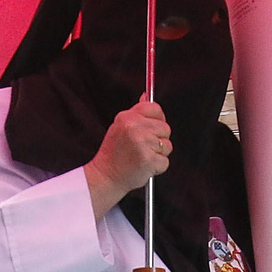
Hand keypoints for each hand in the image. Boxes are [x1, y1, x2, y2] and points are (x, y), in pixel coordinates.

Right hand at [83, 100, 170, 218]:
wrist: (105, 176)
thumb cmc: (114, 153)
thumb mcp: (120, 126)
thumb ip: (136, 112)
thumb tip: (146, 95)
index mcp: (127, 117)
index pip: (156, 109)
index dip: (158, 120)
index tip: (153, 129)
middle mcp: (134, 127)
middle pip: (165, 128)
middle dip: (159, 140)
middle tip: (144, 148)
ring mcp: (141, 143)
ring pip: (167, 145)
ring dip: (159, 154)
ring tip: (142, 157)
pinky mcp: (148, 160)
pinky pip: (165, 162)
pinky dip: (157, 167)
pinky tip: (144, 167)